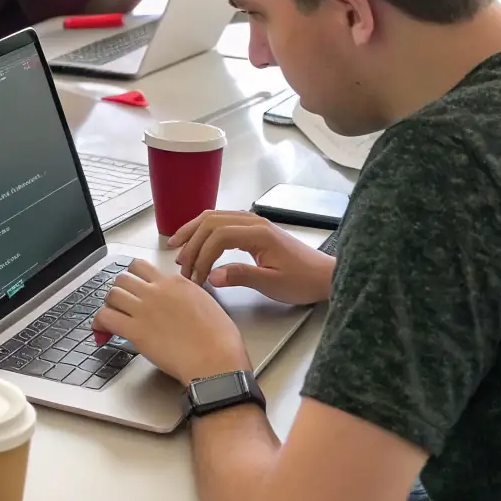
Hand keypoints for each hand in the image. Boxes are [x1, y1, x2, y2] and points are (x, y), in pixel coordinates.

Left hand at [92, 259, 247, 385]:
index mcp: (175, 282)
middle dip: (120, 289)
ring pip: (113, 294)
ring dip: (110, 304)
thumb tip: (179, 300)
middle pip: (124, 277)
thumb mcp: (207, 302)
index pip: (143, 268)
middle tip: (121, 302)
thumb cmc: (220, 338)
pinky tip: (102, 329)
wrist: (216, 359)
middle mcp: (157, 290)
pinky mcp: (136, 331)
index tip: (135, 288)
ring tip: (112, 315)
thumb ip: (188, 295)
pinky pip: (106, 318)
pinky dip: (100, 322)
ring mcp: (144, 309)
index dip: (136, 278)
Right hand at [170, 210, 334, 305]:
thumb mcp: (272, 283)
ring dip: (194, 231)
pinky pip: (222, 222)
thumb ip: (241, 276)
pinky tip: (196, 239)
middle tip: (179, 263)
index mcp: (258, 233)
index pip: (218, 236)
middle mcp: (253, 222)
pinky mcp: (253, 228)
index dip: (201, 255)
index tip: (195, 277)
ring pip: (214, 217)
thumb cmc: (302, 281)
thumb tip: (211, 275)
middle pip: (211, 221)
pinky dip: (205, 230)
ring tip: (176, 246)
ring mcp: (253, 222)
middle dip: (192, 242)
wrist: (324, 276)